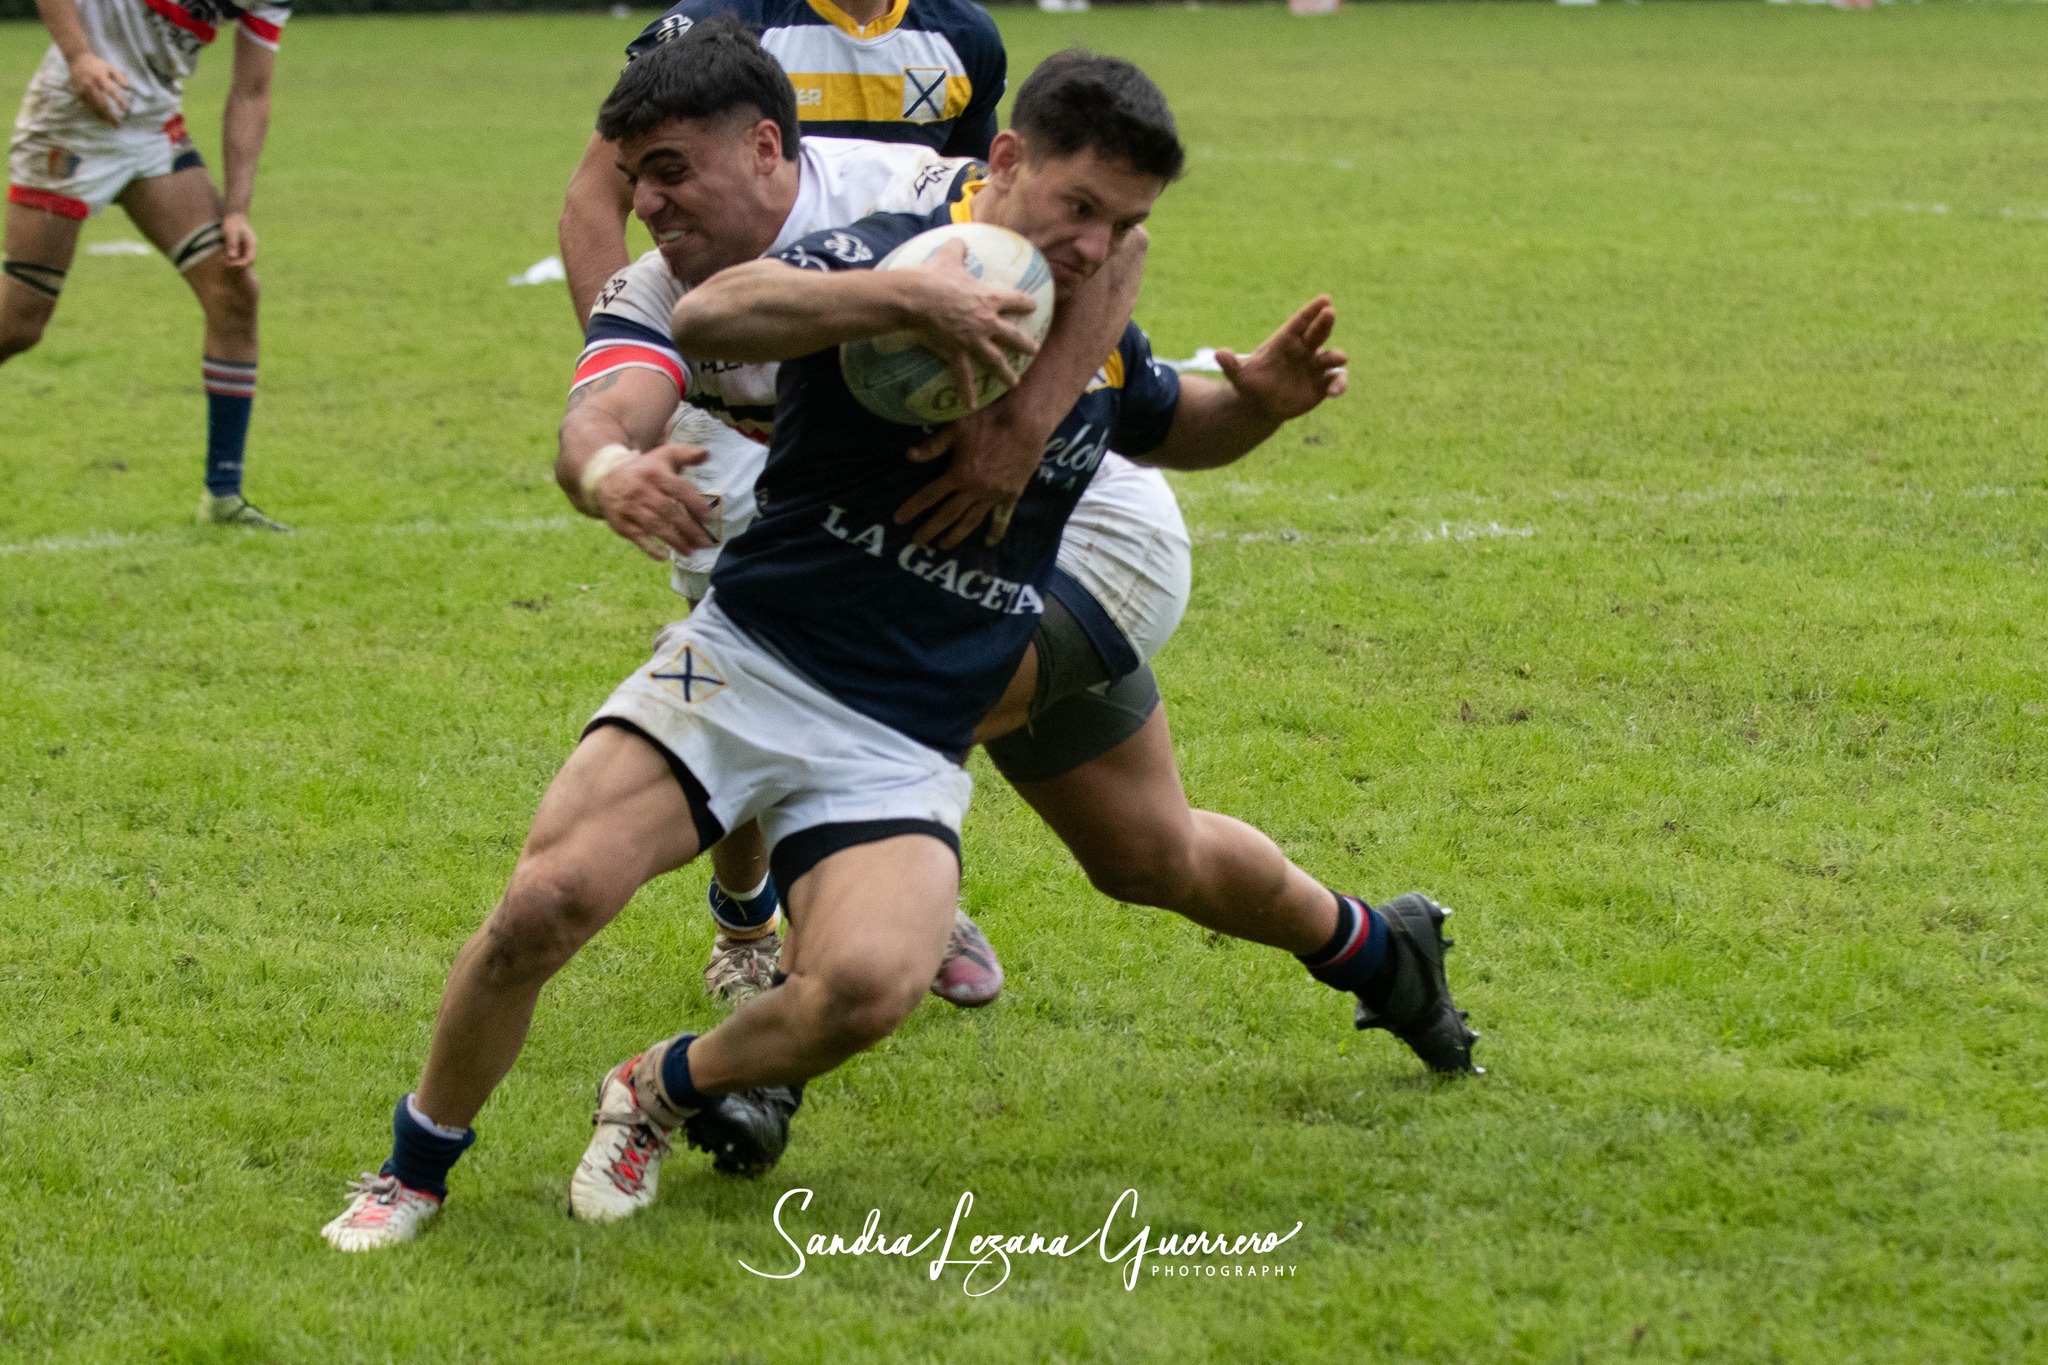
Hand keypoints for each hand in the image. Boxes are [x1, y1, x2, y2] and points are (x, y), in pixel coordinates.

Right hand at [66, 52, 131, 124]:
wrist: (77, 59)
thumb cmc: (97, 65)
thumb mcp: (110, 68)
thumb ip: (120, 78)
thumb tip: (129, 89)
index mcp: (99, 77)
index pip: (110, 91)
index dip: (118, 100)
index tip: (126, 109)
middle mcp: (90, 85)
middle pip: (102, 103)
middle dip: (111, 115)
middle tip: (119, 124)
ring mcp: (83, 90)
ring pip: (94, 108)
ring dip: (104, 118)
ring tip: (113, 125)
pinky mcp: (78, 94)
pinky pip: (88, 107)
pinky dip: (96, 114)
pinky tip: (103, 119)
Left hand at [220, 213, 257, 268]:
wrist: (233, 213)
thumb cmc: (232, 222)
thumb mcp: (231, 232)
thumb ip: (232, 244)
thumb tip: (232, 256)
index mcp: (252, 244)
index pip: (249, 259)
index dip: (240, 264)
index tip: (229, 264)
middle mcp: (250, 247)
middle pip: (246, 260)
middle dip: (235, 264)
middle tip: (223, 263)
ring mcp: (246, 246)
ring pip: (241, 258)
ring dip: (231, 261)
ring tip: (220, 260)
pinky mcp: (240, 245)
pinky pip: (236, 254)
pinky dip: (230, 256)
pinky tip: (221, 256)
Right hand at [593, 443, 719, 559]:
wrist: (605, 479)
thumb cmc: (645, 470)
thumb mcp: (663, 456)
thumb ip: (686, 454)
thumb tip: (706, 453)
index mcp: (655, 473)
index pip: (679, 490)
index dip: (695, 504)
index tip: (708, 518)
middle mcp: (642, 490)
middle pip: (669, 511)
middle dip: (689, 528)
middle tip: (704, 541)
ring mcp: (630, 508)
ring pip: (655, 526)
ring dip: (675, 541)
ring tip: (690, 551)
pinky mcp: (621, 523)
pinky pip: (637, 538)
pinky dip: (650, 548)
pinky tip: (664, 556)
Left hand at [893, 393, 1053, 548]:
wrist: (1027, 422)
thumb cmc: (990, 420)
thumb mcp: (957, 427)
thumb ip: (933, 446)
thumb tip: (908, 456)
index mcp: (959, 474)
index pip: (930, 495)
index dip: (913, 508)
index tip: (899, 519)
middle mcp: (975, 489)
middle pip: (948, 514)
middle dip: (930, 529)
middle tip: (918, 542)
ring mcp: (994, 495)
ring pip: (971, 520)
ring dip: (956, 535)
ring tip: (944, 545)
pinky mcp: (1011, 494)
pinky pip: (1001, 516)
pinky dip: (995, 530)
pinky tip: (989, 542)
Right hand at [904, 239, 1041, 410]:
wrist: (917, 297)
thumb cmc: (933, 276)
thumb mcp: (948, 256)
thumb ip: (958, 248)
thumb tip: (959, 240)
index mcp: (989, 297)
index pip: (1016, 300)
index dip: (1026, 303)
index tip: (1034, 306)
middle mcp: (987, 321)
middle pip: (1013, 335)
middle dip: (1025, 344)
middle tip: (1034, 350)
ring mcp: (974, 340)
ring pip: (996, 360)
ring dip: (1005, 374)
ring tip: (1013, 383)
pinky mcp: (957, 352)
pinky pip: (963, 376)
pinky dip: (966, 391)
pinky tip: (971, 405)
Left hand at [1215, 295, 1347, 422]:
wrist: (1261, 406)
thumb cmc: (1251, 385)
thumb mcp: (1239, 377)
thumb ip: (1231, 365)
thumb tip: (1218, 353)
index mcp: (1285, 342)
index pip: (1300, 323)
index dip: (1311, 311)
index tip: (1324, 299)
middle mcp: (1304, 351)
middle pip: (1318, 333)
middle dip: (1324, 323)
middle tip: (1330, 313)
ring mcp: (1315, 367)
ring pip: (1331, 357)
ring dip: (1336, 356)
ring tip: (1339, 358)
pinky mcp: (1322, 384)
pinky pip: (1336, 380)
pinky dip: (1339, 384)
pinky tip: (1335, 391)